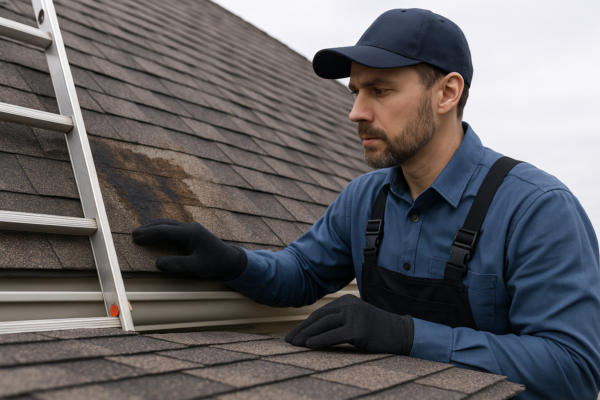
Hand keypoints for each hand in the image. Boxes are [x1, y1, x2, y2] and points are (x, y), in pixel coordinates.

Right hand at [132, 218, 246, 280]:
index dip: (149, 234)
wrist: (230, 259)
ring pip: (169, 223)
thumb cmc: (215, 263)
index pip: (165, 230)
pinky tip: (157, 233)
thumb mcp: (197, 267)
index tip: (136, 239)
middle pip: (165, 224)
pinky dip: (162, 229)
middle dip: (149, 228)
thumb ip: (178, 265)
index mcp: (191, 233)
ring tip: (141, 232)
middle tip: (134, 235)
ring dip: (155, 227)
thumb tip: (158, 263)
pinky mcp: (192, 232)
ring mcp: (192, 228)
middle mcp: (190, 227)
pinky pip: (174, 227)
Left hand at [285, 294, 413, 354]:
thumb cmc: (377, 329)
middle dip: (302, 329)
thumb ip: (340, 320)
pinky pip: (334, 335)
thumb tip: (315, 331)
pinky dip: (320, 340)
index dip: (305, 324)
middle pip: (319, 317)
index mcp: (346, 301)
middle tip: (289, 340)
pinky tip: (310, 346)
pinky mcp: (359, 329)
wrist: (400, 332)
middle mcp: (349, 305)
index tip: (293, 334)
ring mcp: (354, 316)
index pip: (321, 312)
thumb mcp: (356, 318)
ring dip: (306, 335)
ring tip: (295, 344)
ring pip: (324, 324)